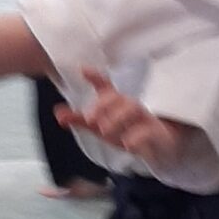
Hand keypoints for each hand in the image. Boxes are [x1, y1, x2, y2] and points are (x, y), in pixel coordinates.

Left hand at [56, 69, 196, 170]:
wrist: (161, 147)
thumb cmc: (130, 130)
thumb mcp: (102, 127)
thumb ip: (80, 120)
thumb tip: (57, 113)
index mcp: (118, 103)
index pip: (107, 88)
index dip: (96, 78)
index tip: (83, 70)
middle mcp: (132, 106)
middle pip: (119, 98)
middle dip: (103, 106)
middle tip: (89, 118)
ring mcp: (147, 118)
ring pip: (134, 109)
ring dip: (117, 118)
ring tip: (103, 129)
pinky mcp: (160, 133)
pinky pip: (150, 132)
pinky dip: (138, 137)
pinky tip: (127, 144)